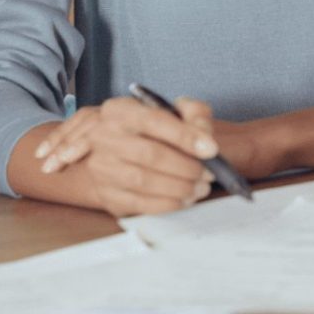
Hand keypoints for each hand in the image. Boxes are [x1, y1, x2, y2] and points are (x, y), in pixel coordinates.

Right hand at [30, 95, 217, 216]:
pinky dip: (169, 203)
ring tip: (201, 187)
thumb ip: (194, 114)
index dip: (185, 136)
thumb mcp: (173, 110)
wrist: (117, 151)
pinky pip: (140, 203)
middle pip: (150, 154)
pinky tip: (185, 199)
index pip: (154, 120)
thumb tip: (205, 138)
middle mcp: (104, 137)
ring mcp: (102, 168)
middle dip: (187, 166)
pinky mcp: (107, 195)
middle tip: (208, 173)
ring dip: (180, 187)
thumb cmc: (152, 130)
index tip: (211, 149)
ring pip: (145, 181)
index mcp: (120, 111)